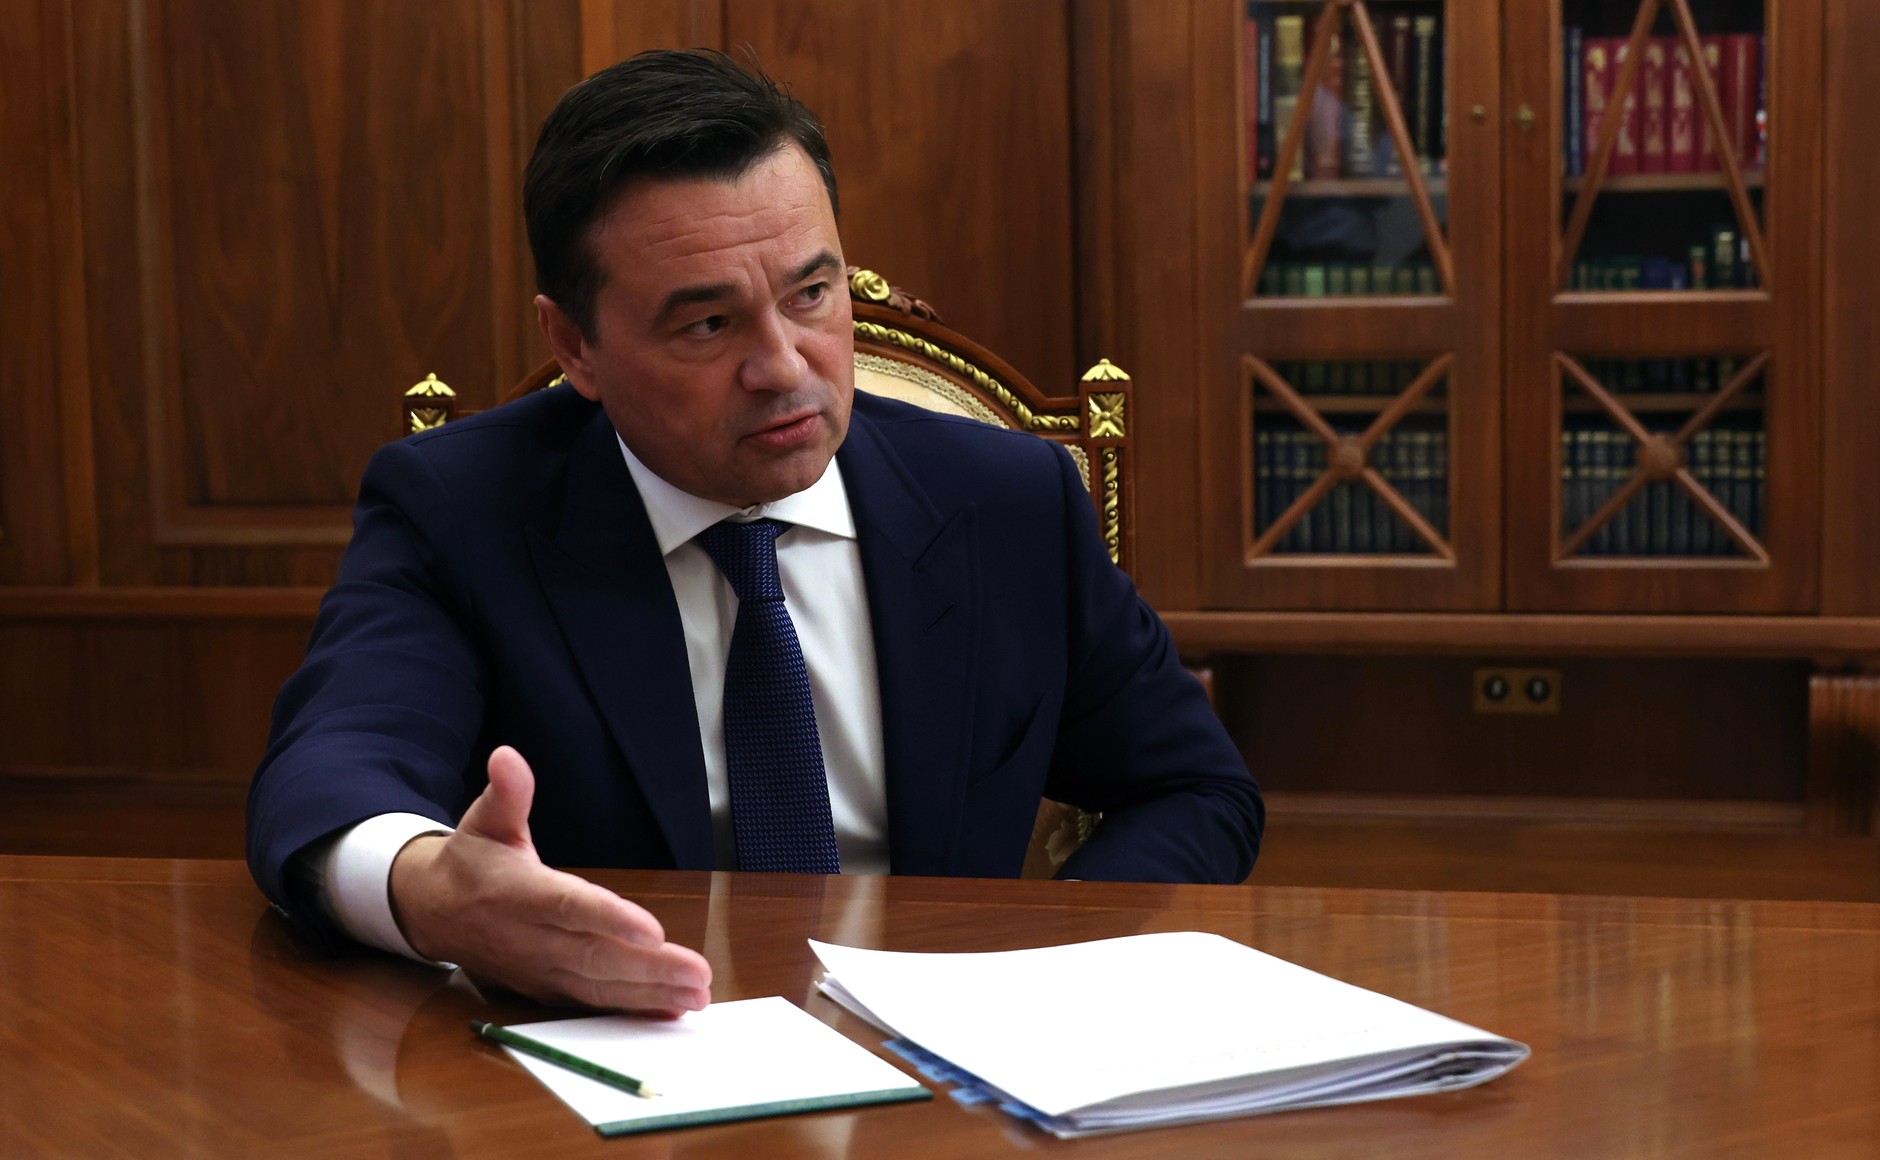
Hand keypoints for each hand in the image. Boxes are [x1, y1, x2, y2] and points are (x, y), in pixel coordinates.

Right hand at [389, 745, 712, 1015]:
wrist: (431, 912)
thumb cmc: (471, 862)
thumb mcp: (484, 819)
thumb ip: (506, 793)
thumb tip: (507, 757)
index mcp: (519, 893)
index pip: (569, 908)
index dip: (610, 920)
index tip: (653, 931)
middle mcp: (531, 939)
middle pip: (595, 956)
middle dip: (650, 968)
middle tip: (699, 974)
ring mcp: (539, 970)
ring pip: (599, 987)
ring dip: (651, 995)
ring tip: (698, 995)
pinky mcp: (547, 990)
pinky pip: (592, 1004)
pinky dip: (632, 1009)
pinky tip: (671, 1010)